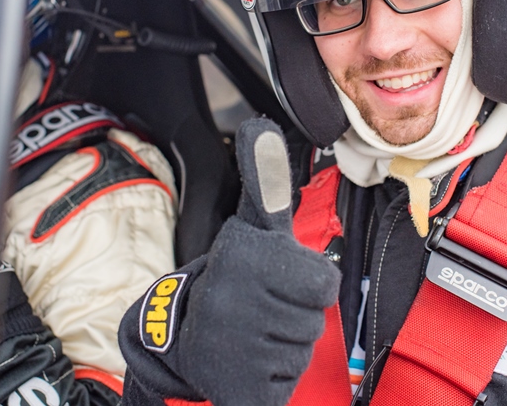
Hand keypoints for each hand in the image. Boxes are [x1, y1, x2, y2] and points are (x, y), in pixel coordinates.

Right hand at [177, 118, 339, 405]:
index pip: (324, 283)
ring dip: (284, 346)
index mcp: (243, 254)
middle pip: (315, 318)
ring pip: (301, 350)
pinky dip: (272, 378)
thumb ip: (265, 182)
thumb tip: (260, 127)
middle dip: (297, 315)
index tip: (273, 276)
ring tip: (253, 332)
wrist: (183, 341)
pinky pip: (285, 384)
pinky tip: (247, 362)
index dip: (305, 282)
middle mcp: (231, 297)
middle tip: (263, 307)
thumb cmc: (237, 278)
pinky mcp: (235, 386)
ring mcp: (230, 345)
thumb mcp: (252, 227)